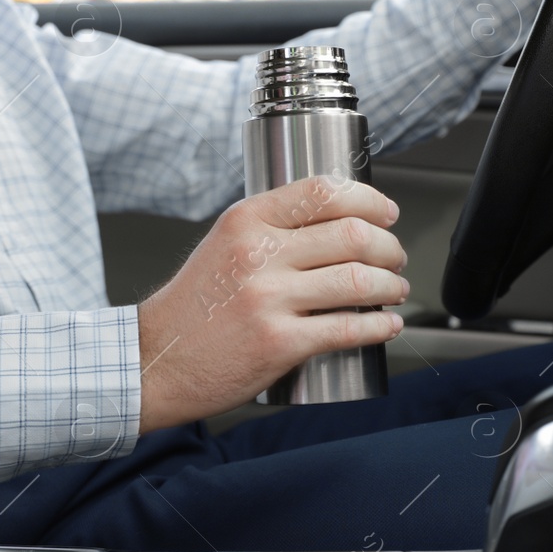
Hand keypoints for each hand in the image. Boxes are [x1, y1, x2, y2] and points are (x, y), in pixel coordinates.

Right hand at [135, 176, 408, 432]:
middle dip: (389, 247)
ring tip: (395, 290)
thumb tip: (338, 221)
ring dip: (392, 286)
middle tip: (395, 258)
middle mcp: (257, 253)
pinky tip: (386, 324)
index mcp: (245, 220)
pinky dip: (380, 326)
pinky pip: (349, 328)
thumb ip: (271, 227)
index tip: (387, 214)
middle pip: (353, 235)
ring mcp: (269, 299)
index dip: (370, 201)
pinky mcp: (279, 343)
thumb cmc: (193, 307)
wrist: (157, 360)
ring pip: (359, 280)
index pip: (324, 191)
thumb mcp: (223, 244)